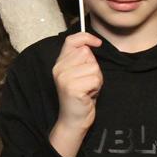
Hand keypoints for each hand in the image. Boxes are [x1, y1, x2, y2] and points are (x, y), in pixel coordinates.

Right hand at [50, 32, 102, 156]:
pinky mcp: (72, 88)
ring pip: (93, 67)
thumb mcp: (79, 74)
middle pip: (87, 53)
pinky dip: (97, 87)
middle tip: (87, 81)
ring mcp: (64, 78)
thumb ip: (82, 59)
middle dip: (94, 67)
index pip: (72, 40)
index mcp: (59, 63)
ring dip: (97, 79)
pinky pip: (95, 79)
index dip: (86, 37)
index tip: (97, 43)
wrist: (74, 120)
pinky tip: (89, 95)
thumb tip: (91, 45)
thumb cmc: (81, 97)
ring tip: (88, 89)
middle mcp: (59, 69)